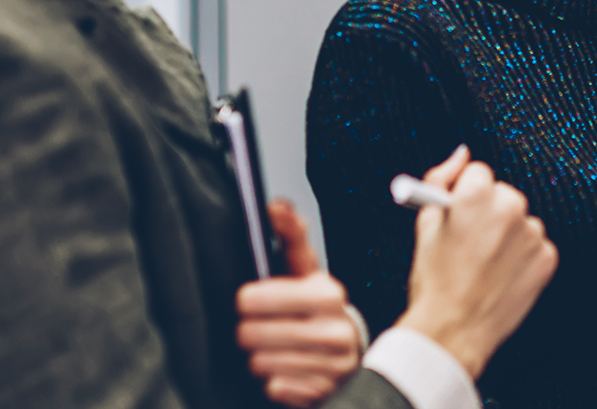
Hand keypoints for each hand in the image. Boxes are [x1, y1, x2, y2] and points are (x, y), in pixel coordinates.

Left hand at [235, 199, 364, 406]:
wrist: (347, 354)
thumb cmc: (317, 309)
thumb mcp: (306, 270)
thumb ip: (290, 236)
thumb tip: (276, 205)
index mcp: (328, 293)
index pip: (266, 295)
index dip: (251, 299)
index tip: (249, 299)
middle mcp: (335, 328)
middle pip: (255, 334)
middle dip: (250, 332)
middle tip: (258, 328)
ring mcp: (333, 363)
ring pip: (262, 362)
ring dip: (260, 358)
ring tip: (273, 348)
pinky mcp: (324, 390)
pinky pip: (275, 387)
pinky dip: (275, 380)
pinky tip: (286, 368)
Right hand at [393, 145, 558, 378]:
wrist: (454, 330)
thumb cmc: (435, 280)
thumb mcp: (425, 224)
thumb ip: (439, 178)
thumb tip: (460, 153)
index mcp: (478, 194)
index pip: (477, 173)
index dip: (464, 196)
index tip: (459, 216)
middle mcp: (511, 207)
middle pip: (502, 194)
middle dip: (488, 212)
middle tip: (470, 243)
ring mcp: (532, 234)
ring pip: (519, 221)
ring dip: (506, 234)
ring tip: (484, 264)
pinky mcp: (547, 258)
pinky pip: (534, 245)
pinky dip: (521, 256)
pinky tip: (500, 275)